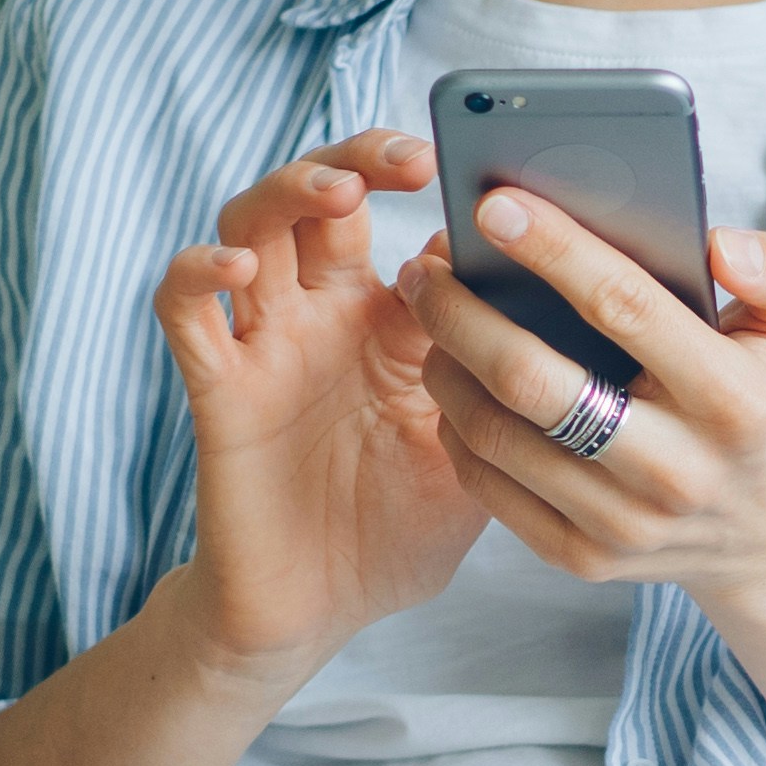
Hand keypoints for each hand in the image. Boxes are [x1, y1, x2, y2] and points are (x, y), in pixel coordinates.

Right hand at [157, 130, 489, 677]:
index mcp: (390, 323)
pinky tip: (233, 266)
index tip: (498, 179)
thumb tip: (580, 324)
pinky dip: (195, 274)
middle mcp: (324, 316)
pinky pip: (185, 313)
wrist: (323, 610)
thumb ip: (511, 387)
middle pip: (323, 197)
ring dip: (286, 193)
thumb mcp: (479, 450)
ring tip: (337, 191)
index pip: (404, 223)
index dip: (440, 193)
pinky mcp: (218, 387)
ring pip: (252, 227)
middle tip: (413, 156)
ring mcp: (266, 345)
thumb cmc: (402, 530)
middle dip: (361, 158)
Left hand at [399, 196, 765, 615]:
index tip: (495, 204)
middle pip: (534, 381)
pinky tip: (452, 383)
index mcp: (733, 400)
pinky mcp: (584, 558)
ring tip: (430, 316)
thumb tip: (721, 247)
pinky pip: (489, 487)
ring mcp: (627, 523)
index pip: (625, 309)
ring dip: (444, 365)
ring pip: (497, 434)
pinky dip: (454, 426)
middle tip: (425, 267)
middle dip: (460, 313)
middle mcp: (680, 470)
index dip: (553, 250)